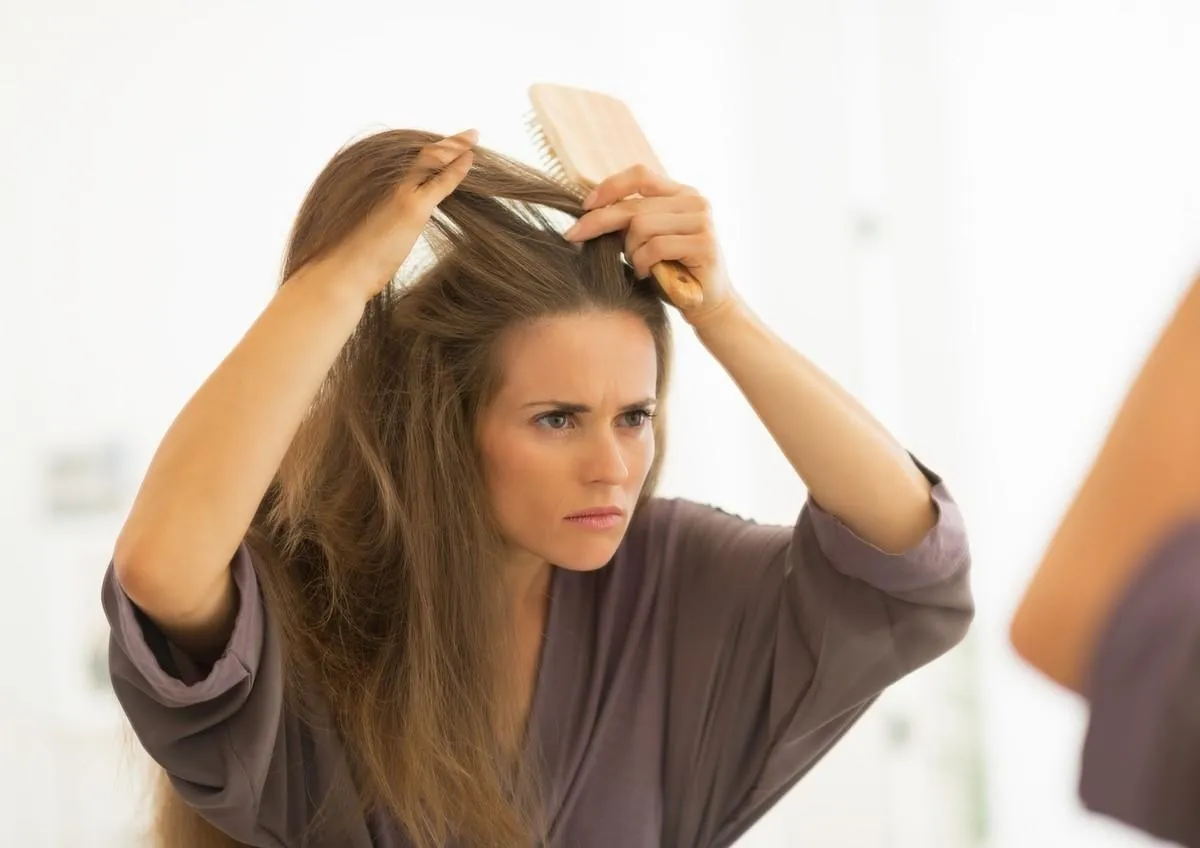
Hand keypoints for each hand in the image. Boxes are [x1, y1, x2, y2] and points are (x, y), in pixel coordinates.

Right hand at [316, 129, 478, 301]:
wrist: (339, 274)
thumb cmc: (346, 262)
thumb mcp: (357, 231)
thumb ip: (373, 218)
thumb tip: (385, 227)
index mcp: (364, 178)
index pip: (404, 159)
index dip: (426, 152)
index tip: (443, 147)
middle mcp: (379, 176)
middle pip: (419, 152)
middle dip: (444, 144)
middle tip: (467, 136)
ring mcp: (396, 189)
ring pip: (432, 159)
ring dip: (455, 148)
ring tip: (473, 138)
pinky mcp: (411, 206)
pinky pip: (441, 180)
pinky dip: (457, 168)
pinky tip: (470, 157)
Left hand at [563, 164, 735, 324]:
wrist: (708, 304)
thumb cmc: (672, 272)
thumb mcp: (647, 240)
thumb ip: (630, 220)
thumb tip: (589, 207)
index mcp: (681, 193)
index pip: (640, 175)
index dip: (609, 187)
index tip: (584, 206)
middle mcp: (695, 201)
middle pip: (634, 204)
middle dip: (599, 222)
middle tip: (574, 236)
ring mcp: (702, 221)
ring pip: (641, 225)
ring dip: (630, 251)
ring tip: (636, 266)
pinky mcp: (704, 244)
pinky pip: (656, 247)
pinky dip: (642, 263)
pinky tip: (645, 274)